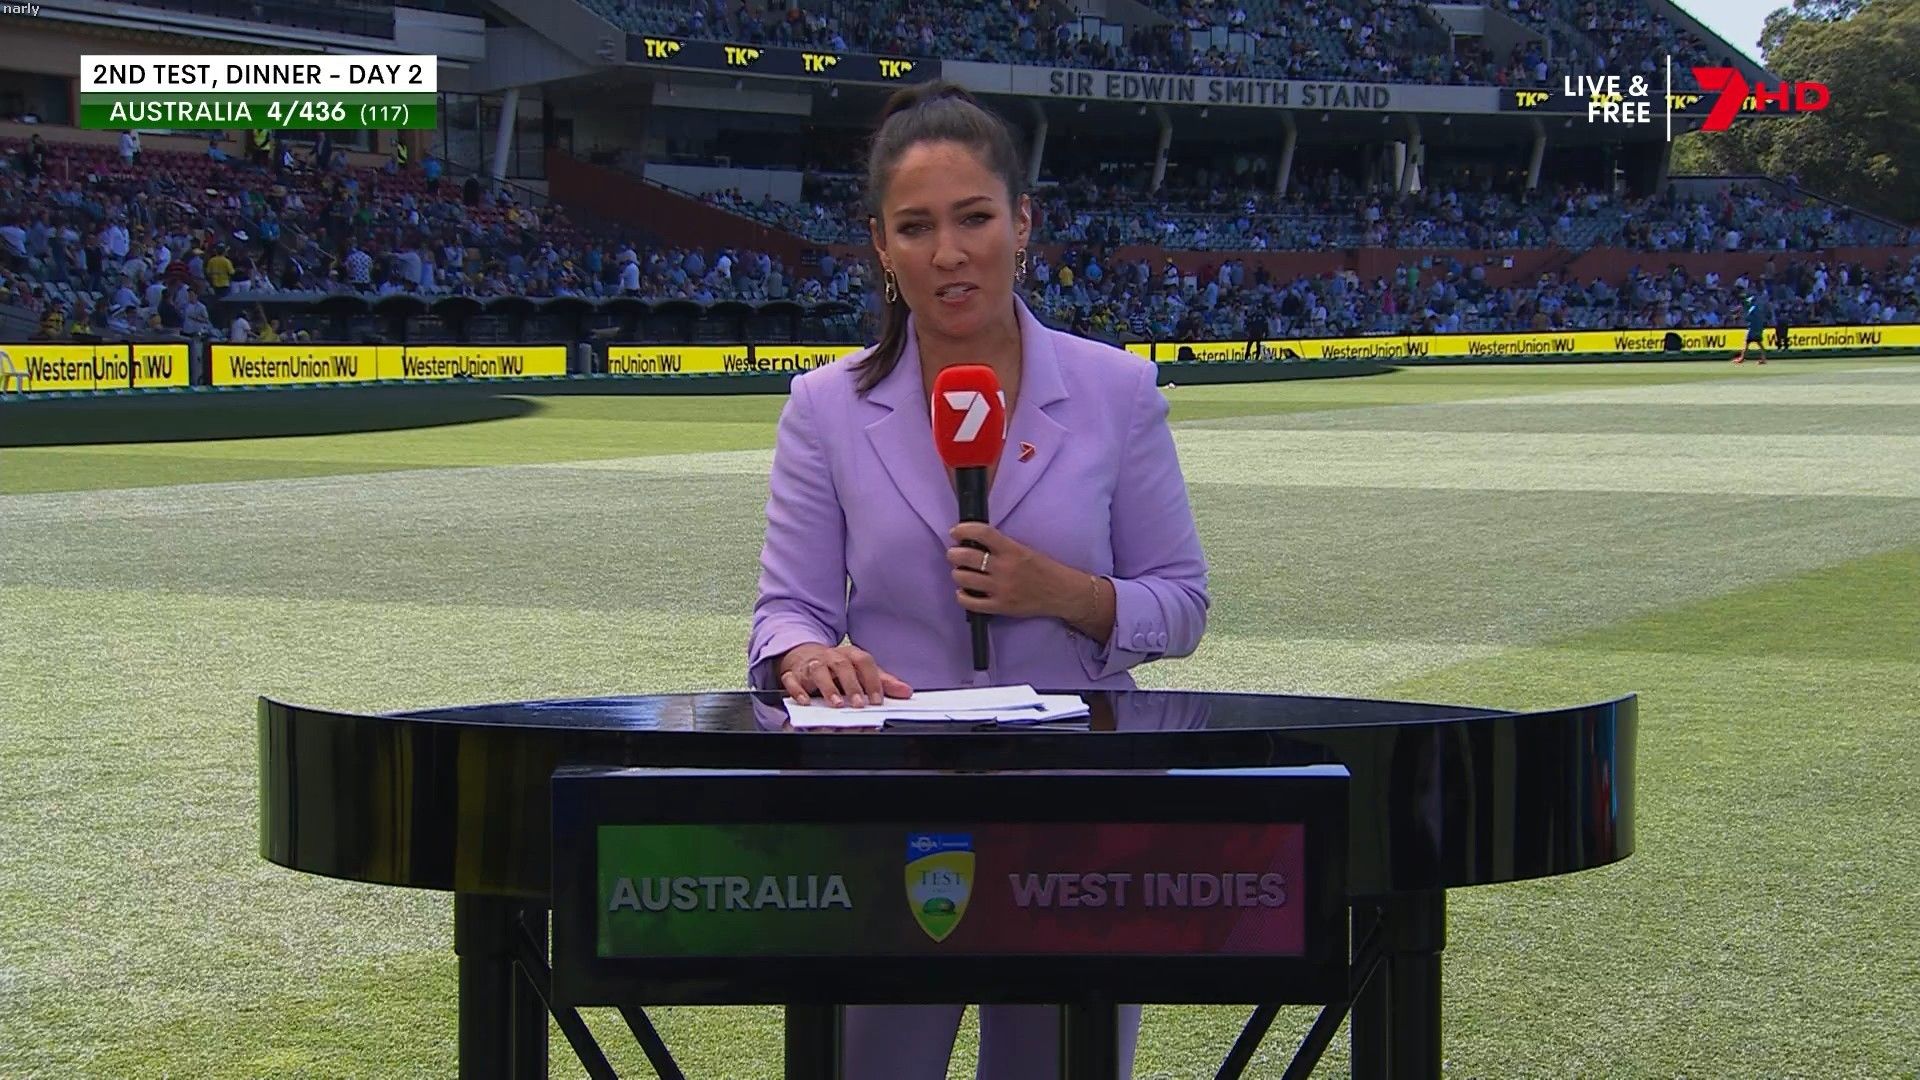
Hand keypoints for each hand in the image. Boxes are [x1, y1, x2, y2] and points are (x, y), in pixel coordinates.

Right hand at [777, 643, 912, 707]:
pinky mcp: (793, 673)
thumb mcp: (860, 672)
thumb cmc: (836, 666)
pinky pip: (792, 679)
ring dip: (827, 687)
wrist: (804, 655)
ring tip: (836, 704)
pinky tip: (804, 702)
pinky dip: (797, 690)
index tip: (877, 700)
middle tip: (858, 704)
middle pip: (842, 665)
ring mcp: (811, 664)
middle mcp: (831, 657)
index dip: (872, 680)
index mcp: (849, 655)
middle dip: (851, 685)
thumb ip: (883, 682)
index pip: (864, 662)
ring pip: (818, 670)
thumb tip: (906, 692)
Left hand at [947, 522, 1081, 620]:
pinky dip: (962, 596)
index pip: (982, 533)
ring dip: (957, 574)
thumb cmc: (1042, 569)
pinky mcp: (1000, 607)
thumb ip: (1001, 546)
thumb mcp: (1024, 549)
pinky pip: (970, 603)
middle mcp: (1004, 568)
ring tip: (962, 573)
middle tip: (955, 554)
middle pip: (965, 557)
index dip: (963, 529)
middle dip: (954, 554)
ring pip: (963, 579)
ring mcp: (1001, 589)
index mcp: (1012, 549)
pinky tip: (965, 592)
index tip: (955, 532)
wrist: (1062, 593)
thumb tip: (972, 542)